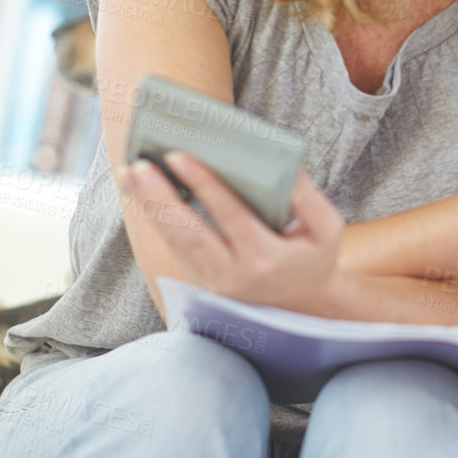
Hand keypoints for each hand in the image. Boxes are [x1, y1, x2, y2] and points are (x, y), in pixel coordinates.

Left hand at [117, 152, 345, 316]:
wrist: (302, 302)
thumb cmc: (313, 256)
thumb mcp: (326, 228)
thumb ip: (307, 195)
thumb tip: (283, 162)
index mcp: (266, 259)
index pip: (230, 216)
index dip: (203, 184)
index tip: (180, 155)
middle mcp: (234, 275)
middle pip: (189, 233)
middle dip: (160, 198)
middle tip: (139, 166)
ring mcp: (213, 281)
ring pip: (173, 242)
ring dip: (149, 207)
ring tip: (131, 173)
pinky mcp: (200, 280)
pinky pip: (173, 248)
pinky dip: (156, 220)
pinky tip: (142, 194)